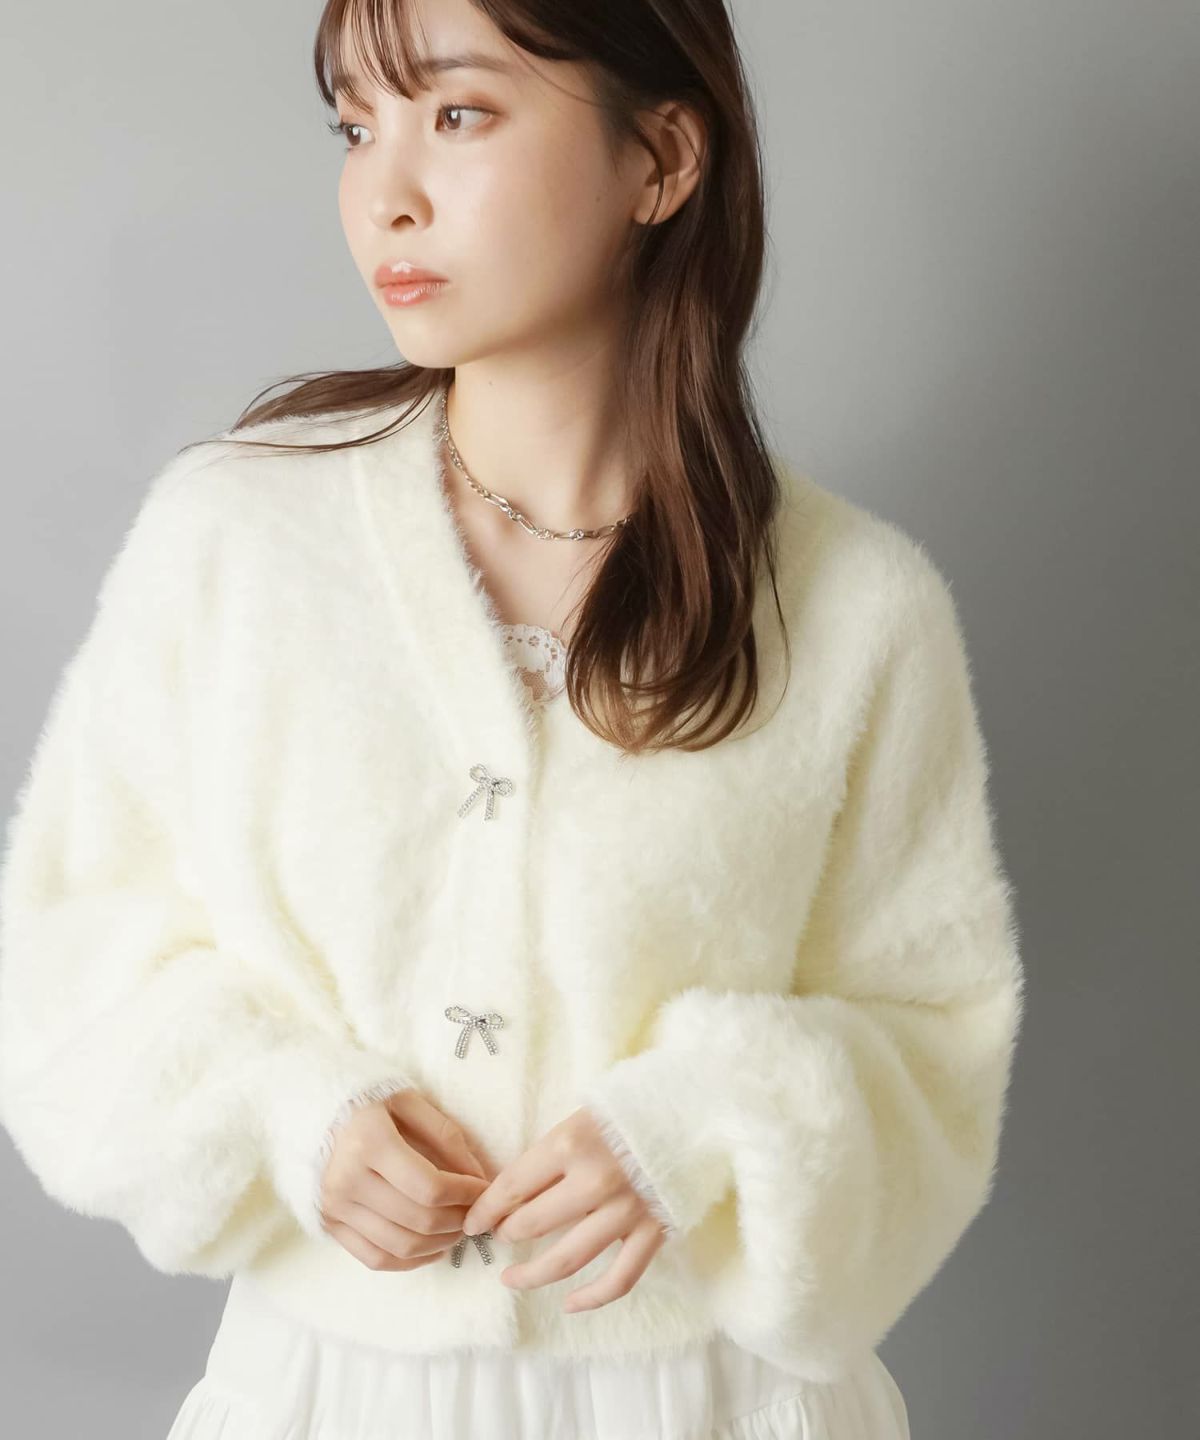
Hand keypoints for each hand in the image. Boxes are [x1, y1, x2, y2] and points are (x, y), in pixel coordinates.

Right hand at [319, 1087, 497, 1270]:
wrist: (310, 1110)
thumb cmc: (366, 1100)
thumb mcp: (408, 1101)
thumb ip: (446, 1136)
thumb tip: (479, 1176)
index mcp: (369, 1143)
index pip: (430, 1187)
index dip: (466, 1195)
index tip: (484, 1189)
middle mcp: (348, 1180)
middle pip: (419, 1220)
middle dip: (458, 1221)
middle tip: (475, 1211)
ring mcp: (335, 1207)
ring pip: (400, 1246)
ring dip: (440, 1244)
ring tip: (458, 1228)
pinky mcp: (329, 1224)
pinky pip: (375, 1259)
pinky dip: (410, 1261)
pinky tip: (433, 1248)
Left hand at [460, 1106, 668, 1313]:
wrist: (693, 1110)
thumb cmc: (630, 1109)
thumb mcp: (581, 1116)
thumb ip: (551, 1153)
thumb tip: (511, 1192)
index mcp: (570, 1143)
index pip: (511, 1187)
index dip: (485, 1209)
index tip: (472, 1222)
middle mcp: (594, 1180)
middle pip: (531, 1223)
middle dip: (506, 1233)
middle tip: (498, 1237)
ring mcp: (625, 1210)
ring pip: (566, 1258)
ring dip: (532, 1273)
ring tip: (511, 1278)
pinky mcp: (654, 1232)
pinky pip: (619, 1278)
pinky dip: (592, 1298)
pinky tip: (569, 1304)